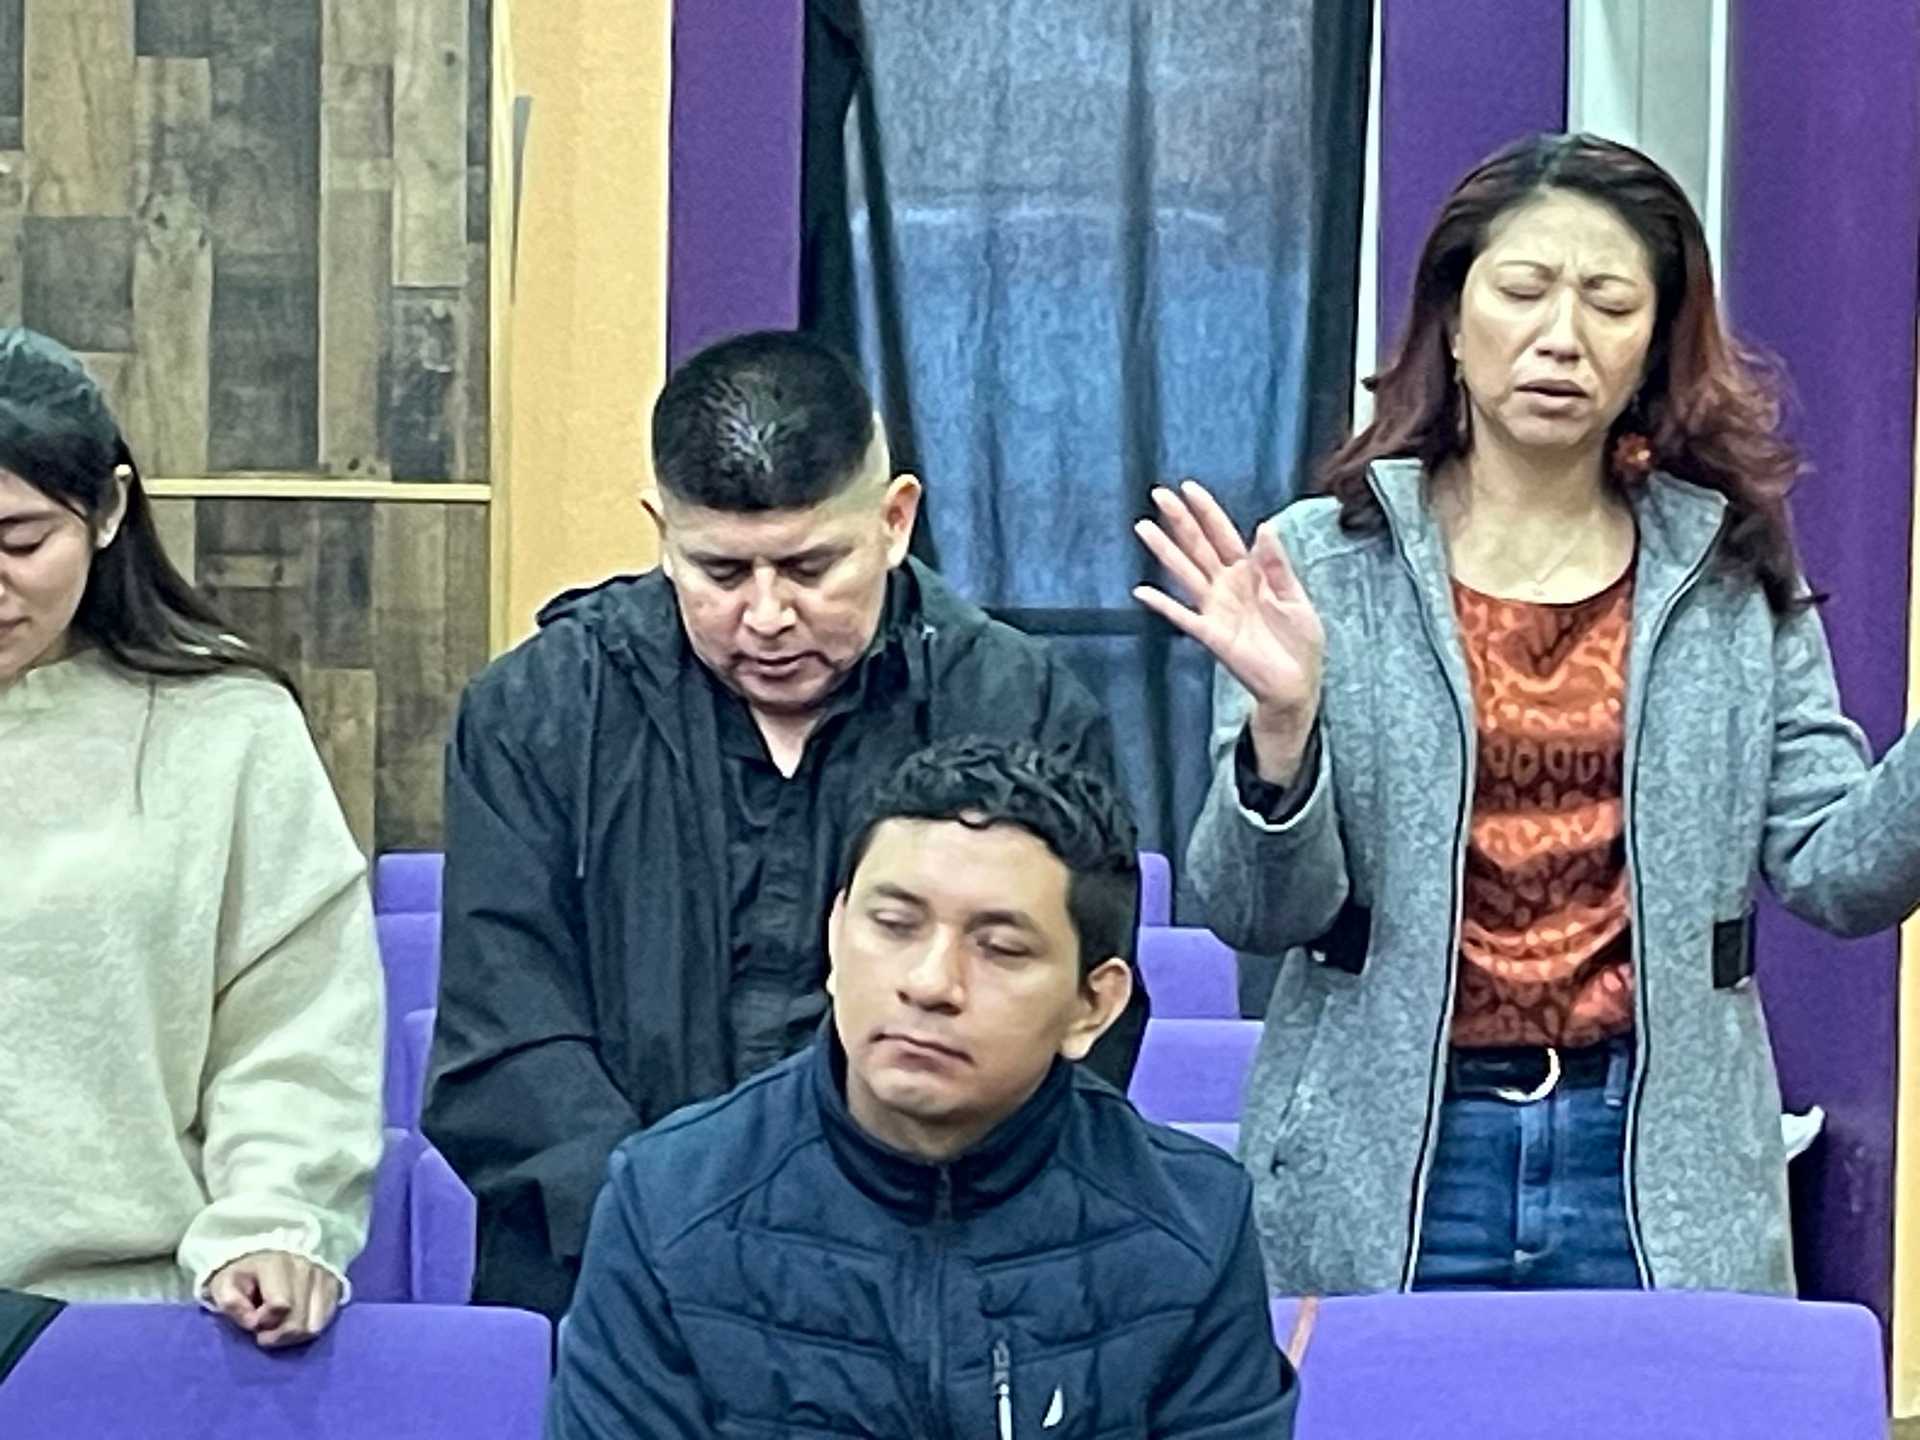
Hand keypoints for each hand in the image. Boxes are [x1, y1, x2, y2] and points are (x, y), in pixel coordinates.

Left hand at [207, 1251, 342, 1348]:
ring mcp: (324, 1276)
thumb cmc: (244, 1270)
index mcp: (277, 1264)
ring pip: (315, 1325)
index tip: (252, 1320)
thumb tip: (253, 1323)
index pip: (281, 1305)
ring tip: (281, 1326)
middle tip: (265, 1329)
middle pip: (299, 1321)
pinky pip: (327, 1319)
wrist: (269, 1249)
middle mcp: (307, 1268)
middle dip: (278, 1334)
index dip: (264, 1321)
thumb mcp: (224, 1282)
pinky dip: (309, 1328)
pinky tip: (295, 1322)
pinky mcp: (334, 1284)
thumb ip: (231, 1303)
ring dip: (294, 1335)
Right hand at [1133, 481, 1325, 780]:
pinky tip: (1142, 591)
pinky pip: (1182, 616)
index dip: (1207, 511)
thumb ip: (1277, 565)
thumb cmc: (1300, 641)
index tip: (1188, 488)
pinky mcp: (1211, 635)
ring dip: (1164, 551)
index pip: (1223, 535)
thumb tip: (1264, 526)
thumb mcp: (1295, 597)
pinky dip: (1162, 604)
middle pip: (1198, 546)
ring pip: (1185, 573)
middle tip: (1158, 495)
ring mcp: (1216, 609)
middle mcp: (1227, 586)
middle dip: (1179, 520)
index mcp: (1251, 572)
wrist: (1298, 683)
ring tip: (1143, 527)